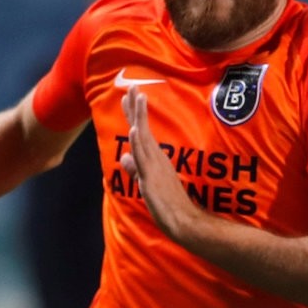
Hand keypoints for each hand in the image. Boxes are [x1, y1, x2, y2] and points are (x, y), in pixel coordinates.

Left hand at [119, 89, 208, 246]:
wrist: (185, 221)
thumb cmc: (169, 205)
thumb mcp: (147, 184)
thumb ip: (135, 170)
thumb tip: (123, 157)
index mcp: (155, 159)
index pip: (142, 132)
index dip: (135, 114)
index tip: (131, 96)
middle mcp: (155, 158)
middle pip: (142, 128)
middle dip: (136, 107)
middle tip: (131, 86)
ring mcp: (154, 167)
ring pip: (143, 137)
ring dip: (138, 116)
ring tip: (134, 96)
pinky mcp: (152, 178)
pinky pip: (144, 159)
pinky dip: (139, 143)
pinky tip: (135, 129)